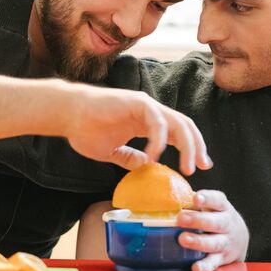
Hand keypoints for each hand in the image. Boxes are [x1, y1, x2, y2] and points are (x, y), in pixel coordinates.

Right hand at [63, 84, 211, 174]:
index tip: (199, 167)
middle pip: (185, 126)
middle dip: (198, 146)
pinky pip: (157, 122)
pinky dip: (160, 140)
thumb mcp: (112, 151)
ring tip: (188, 168)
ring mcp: (145, 105)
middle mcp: (151, 112)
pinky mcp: (137, 102)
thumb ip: (129, 158)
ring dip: (187, 146)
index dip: (192, 148)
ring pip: (177, 123)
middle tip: (203, 167)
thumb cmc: (85, 129)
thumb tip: (144, 165)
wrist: (67, 114)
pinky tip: (154, 156)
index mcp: (148, 122)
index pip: (178, 133)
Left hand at [176, 190, 248, 270]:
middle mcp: (227, 224)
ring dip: (198, 242)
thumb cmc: (216, 218)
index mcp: (223, 208)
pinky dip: (205, 266)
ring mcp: (226, 242)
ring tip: (183, 239)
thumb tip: (169, 199)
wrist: (239, 239)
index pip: (217, 200)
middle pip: (216, 222)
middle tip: (180, 219)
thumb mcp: (211, 207)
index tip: (196, 198)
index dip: (207, 199)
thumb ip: (194, 203)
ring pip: (214, 243)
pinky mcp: (222, 259)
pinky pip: (214, 263)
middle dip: (198, 220)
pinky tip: (195, 268)